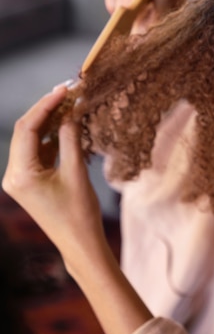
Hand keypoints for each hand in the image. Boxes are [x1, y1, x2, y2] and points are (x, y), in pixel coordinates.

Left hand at [2, 85, 105, 262]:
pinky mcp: (30, 182)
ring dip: (50, 123)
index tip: (64, 90)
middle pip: (26, 132)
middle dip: (47, 110)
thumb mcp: (76, 173)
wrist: (80, 243)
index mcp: (20, 174)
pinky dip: (52, 139)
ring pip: (32, 141)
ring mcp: (20, 179)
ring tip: (71, 105)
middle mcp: (13, 175)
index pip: (28, 129)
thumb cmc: (79, 213)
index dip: (46, 105)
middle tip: (68, 92)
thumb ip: (71, 139)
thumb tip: (71, 112)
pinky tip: (68, 126)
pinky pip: (38, 153)